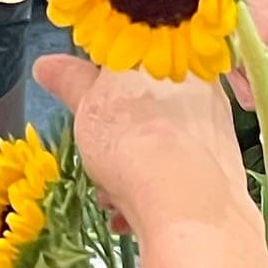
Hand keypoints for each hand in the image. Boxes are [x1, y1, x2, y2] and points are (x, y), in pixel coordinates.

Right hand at [33, 55, 248, 234]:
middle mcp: (198, 82)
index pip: (129, 62)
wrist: (185, 200)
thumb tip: (47, 65)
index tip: (87, 111)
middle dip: (115, 135)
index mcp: (166, 55)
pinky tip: (132, 211)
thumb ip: (69, 81)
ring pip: (160, 141)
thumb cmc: (133, 140)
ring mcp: (213, 123)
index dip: (102, 88)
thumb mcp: (87, 105)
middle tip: (96, 157)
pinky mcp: (221, 164)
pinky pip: (178, 170)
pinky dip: (154, 187)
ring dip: (131, 167)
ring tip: (111, 194)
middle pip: (144, 105)